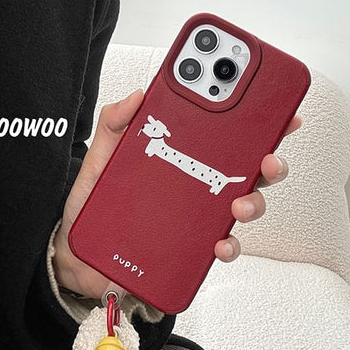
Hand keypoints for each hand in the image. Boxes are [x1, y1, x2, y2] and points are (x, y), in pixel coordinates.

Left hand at [52, 89, 300, 298]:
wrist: (79, 253)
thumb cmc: (92, 205)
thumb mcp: (99, 160)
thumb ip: (113, 125)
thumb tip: (137, 97)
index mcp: (179, 159)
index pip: (221, 136)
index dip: (252, 119)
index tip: (270, 105)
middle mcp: (195, 186)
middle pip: (246, 170)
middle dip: (269, 161)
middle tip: (267, 157)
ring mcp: (196, 217)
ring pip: (244, 206)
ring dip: (254, 203)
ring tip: (239, 204)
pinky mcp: (190, 246)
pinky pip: (221, 246)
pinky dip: (228, 245)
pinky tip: (219, 242)